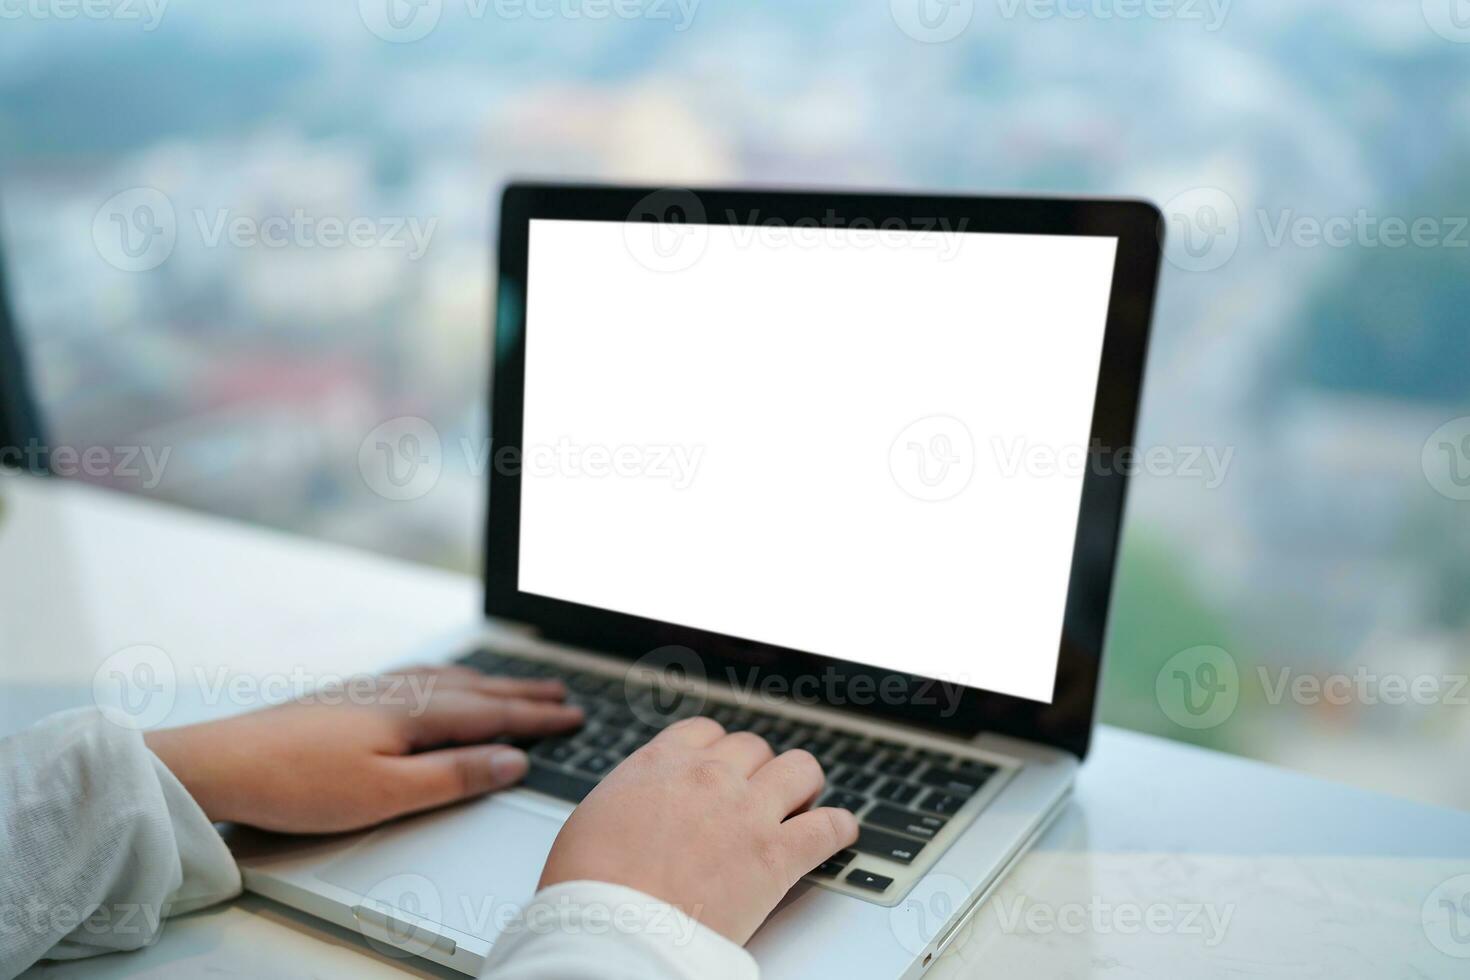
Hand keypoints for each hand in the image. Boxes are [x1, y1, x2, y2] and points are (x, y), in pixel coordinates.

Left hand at [144, 665, 583, 832]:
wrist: (220, 761)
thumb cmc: (299, 783)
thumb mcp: (387, 794)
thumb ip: (455, 775)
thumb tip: (514, 759)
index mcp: (416, 713)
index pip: (495, 713)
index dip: (539, 717)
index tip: (576, 716)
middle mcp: (400, 691)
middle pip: (477, 688)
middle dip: (523, 692)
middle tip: (563, 693)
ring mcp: (372, 688)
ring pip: (449, 679)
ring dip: (490, 682)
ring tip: (515, 685)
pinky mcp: (348, 695)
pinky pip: (421, 676)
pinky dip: (450, 676)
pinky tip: (441, 682)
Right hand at [538, 716, 858, 943]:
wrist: (612, 930)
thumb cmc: (589, 887)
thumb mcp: (593, 818)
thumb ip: (630, 797)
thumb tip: (636, 805)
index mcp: (661, 763)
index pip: (706, 732)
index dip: (718, 751)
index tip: (722, 766)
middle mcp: (709, 777)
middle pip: (754, 748)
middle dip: (758, 769)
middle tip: (758, 793)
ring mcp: (748, 812)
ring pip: (801, 769)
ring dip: (802, 785)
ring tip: (801, 803)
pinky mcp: (777, 856)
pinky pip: (828, 827)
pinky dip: (839, 828)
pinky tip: (840, 832)